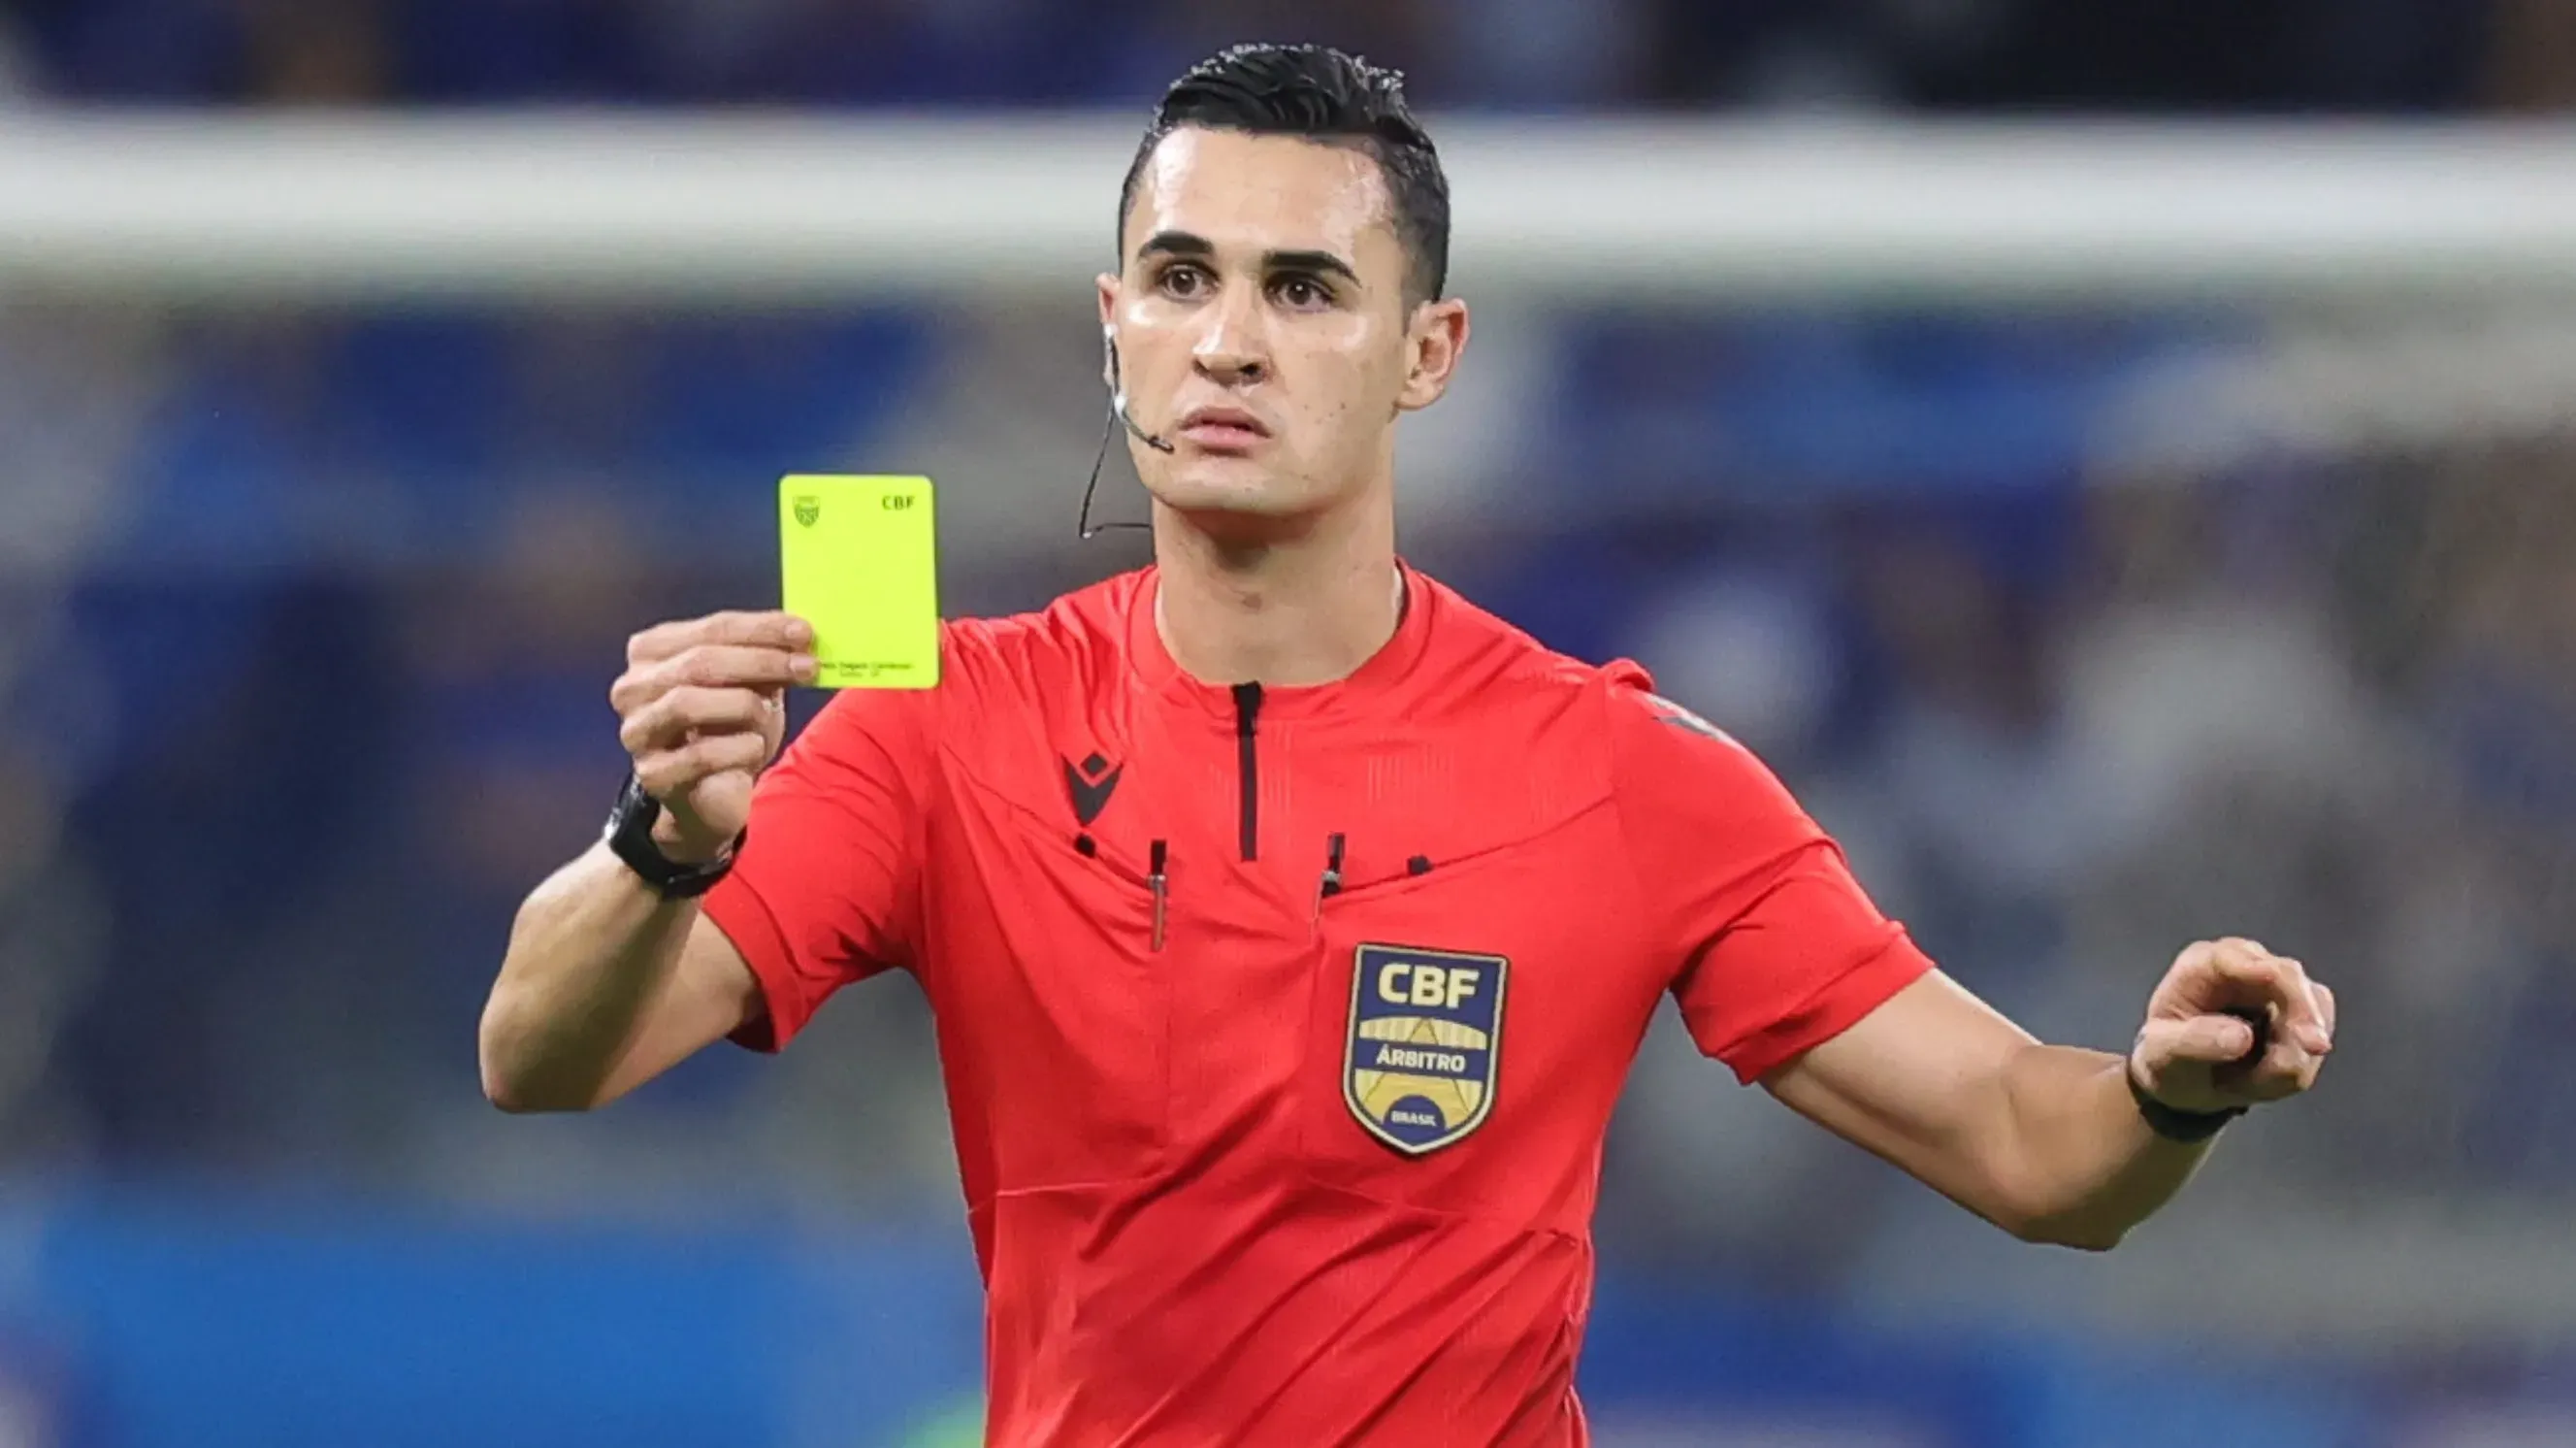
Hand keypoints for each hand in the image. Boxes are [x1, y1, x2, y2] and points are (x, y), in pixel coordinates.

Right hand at [609, 611, 815, 860]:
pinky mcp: (652, 774)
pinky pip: (699, 755)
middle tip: (807, 667)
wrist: (714, 794)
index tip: (804, 632)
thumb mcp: (750, 685)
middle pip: (699, 662)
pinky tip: (755, 747)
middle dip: (761, 662)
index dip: (761, 629)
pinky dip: (739, 748)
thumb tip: (799, 636)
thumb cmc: (730, 729)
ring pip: (687, 704)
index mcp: (652, 651)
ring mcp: (637, 732)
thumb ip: (765, 657)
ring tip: (769, 715)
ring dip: (744, 706)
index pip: (711, 628)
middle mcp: (633, 687)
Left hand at [2129, 937, 2335, 1115]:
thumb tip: (2242, 1036)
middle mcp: (2247, 963)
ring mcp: (2277, 985)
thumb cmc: (2167, 1059)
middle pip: (2296, 985)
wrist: (2184, 1079)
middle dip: (2300, 1030)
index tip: (2307, 1038)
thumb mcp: (2163, 1055)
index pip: (2255, 964)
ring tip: (2247, 1081)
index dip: (2287, 994)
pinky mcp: (2300, 1008)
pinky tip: (2263, 1076)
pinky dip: (2298, 1064)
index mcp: (2206, 963)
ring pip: (2315, 1014)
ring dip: (2291, 1057)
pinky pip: (2318, 1035)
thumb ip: (2195, 1042)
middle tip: (2288, 1073)